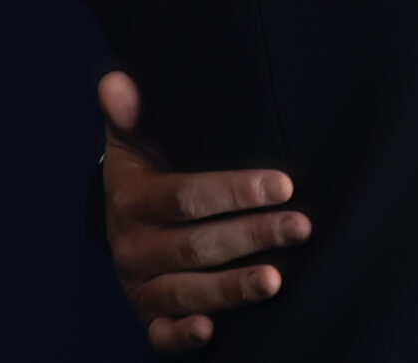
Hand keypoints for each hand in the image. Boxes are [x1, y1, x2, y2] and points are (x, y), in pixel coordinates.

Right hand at [99, 71, 310, 352]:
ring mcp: (140, 285)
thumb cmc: (143, 173)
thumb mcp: (132, 139)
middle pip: (196, 246)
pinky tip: (213, 330)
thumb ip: (128, 111)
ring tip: (278, 279)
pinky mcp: (149, 316)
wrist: (121, 220)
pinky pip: (161, 335)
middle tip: (302, 226)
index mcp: (132, 200)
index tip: (284, 184)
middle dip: (253, 236)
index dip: (234, 192)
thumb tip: (115, 81)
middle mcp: (133, 247)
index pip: (186, 196)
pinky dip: (184, 335)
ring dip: (233, 287)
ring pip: (188, 291)